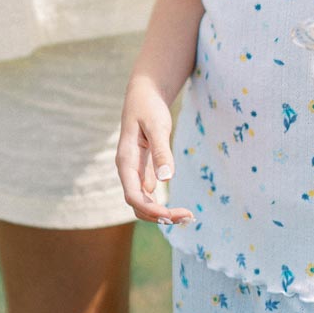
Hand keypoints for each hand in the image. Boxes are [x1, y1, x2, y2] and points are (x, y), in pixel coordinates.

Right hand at [116, 79, 193, 225]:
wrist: (143, 94)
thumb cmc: (148, 107)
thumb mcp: (157, 125)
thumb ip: (161, 151)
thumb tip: (166, 179)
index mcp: (125, 161)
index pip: (133, 195)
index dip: (150, 209)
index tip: (170, 215)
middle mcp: (127, 170)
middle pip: (138, 204)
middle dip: (159, 216)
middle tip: (188, 217)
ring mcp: (135, 172)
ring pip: (144, 202)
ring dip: (161, 213)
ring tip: (187, 217)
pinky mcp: (144, 171)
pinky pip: (150, 195)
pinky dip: (162, 204)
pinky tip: (179, 208)